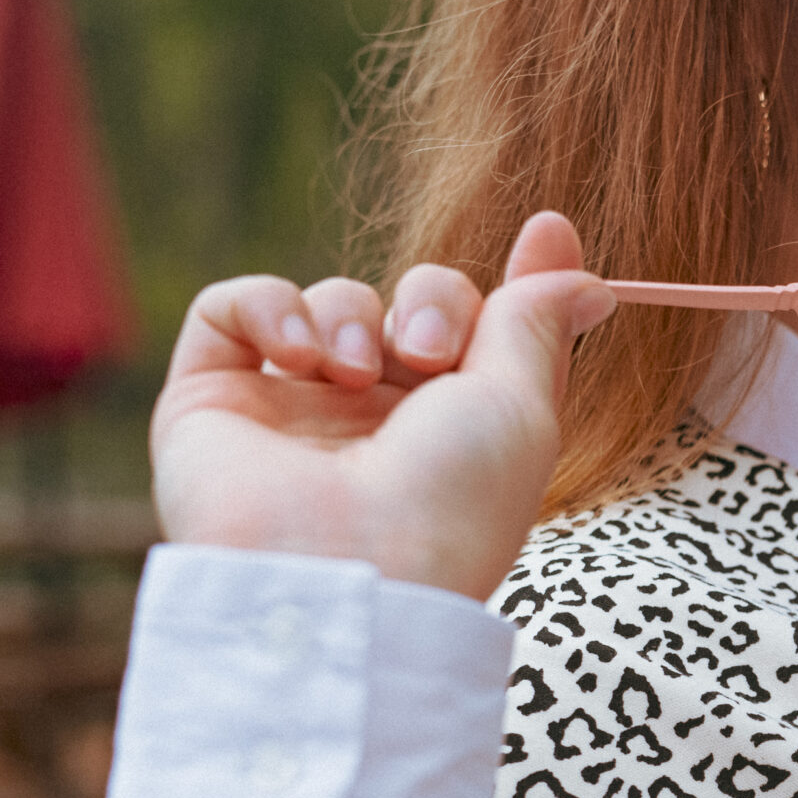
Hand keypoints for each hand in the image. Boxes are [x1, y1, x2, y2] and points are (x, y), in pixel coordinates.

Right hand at [149, 213, 616, 600]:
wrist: (341, 570)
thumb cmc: (448, 504)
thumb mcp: (523, 409)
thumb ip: (538, 326)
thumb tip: (585, 276)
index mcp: (459, 431)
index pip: (487, 333)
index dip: (518, 282)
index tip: (549, 228)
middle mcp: (380, 421)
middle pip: (415, 301)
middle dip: (433, 299)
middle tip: (426, 354)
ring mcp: (296, 412)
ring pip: (333, 298)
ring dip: (351, 313)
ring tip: (354, 373)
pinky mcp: (213, 403)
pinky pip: (233, 306)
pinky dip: (270, 307)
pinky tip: (299, 354)